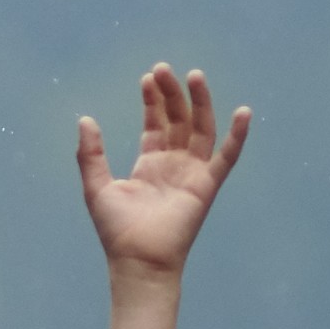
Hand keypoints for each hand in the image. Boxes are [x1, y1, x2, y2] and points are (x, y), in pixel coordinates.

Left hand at [77, 64, 249, 278]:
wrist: (137, 259)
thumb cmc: (116, 230)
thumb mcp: (96, 186)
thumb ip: (91, 154)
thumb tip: (85, 119)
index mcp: (149, 164)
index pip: (156, 124)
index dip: (153, 100)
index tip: (149, 78)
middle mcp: (173, 165)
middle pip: (178, 119)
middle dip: (172, 93)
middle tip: (163, 69)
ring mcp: (192, 173)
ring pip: (201, 129)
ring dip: (200, 102)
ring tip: (193, 75)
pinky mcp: (207, 186)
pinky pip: (227, 157)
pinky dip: (238, 136)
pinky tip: (244, 111)